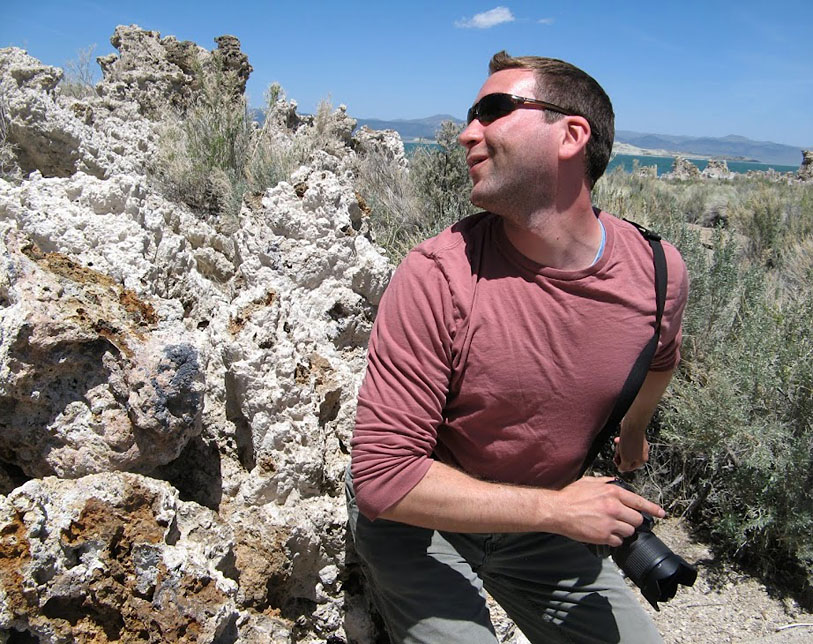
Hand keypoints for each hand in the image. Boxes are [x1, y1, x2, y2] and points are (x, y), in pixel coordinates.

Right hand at [548, 476, 664, 546]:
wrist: (557, 510)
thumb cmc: (570, 496)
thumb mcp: (589, 482)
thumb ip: (605, 482)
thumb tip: (615, 482)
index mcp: (612, 492)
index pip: (639, 502)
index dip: (653, 509)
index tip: (661, 513)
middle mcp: (614, 507)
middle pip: (637, 519)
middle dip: (632, 520)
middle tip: (622, 520)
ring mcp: (609, 523)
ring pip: (629, 531)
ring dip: (622, 530)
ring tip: (610, 526)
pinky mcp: (603, 536)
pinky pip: (618, 541)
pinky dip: (613, 539)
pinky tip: (604, 533)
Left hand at [613, 433, 648, 471]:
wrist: (632, 426)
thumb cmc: (630, 442)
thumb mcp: (626, 459)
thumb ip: (624, 467)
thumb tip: (621, 470)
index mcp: (642, 460)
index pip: (630, 468)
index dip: (622, 466)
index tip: (616, 462)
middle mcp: (642, 453)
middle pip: (627, 459)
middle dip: (620, 456)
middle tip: (617, 453)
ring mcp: (638, 444)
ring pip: (625, 451)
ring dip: (620, 448)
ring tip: (619, 444)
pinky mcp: (634, 438)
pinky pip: (625, 443)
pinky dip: (620, 442)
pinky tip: (618, 439)